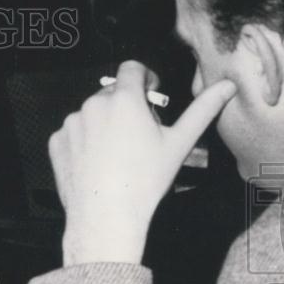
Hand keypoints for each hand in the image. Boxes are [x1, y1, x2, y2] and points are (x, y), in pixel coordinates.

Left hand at [50, 61, 235, 265]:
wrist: (105, 215)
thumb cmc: (145, 181)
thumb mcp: (179, 143)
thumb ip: (203, 109)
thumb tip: (227, 86)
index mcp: (123, 99)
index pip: (132, 68)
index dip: (144, 78)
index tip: (150, 96)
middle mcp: (93, 105)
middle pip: (112, 92)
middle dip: (125, 106)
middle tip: (138, 135)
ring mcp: (71, 123)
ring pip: (92, 113)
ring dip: (104, 123)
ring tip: (117, 154)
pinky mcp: (56, 142)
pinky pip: (73, 133)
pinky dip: (84, 142)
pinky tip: (97, 163)